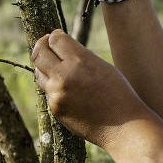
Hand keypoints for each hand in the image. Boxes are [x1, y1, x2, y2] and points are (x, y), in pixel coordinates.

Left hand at [31, 29, 145, 144]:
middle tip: (45, 45)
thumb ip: (80, 57)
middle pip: (39, 53)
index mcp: (80, 60)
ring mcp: (57, 94)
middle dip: (42, 46)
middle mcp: (65, 75)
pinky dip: (53, 87)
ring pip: (39, 73)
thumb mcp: (102, 66)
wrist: (124, 126)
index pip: (55, 39)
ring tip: (54, 66)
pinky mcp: (56, 109)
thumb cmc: (119, 93)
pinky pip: (48, 92)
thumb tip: (60, 49)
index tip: (56, 37)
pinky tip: (66, 88)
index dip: (54, 36)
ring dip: (45, 67)